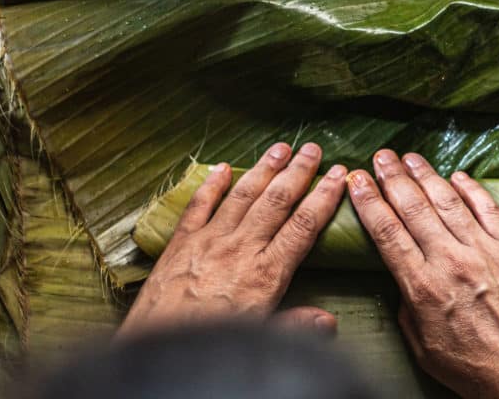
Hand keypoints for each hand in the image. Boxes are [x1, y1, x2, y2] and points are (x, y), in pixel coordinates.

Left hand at [118, 142, 347, 338]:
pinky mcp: (181, 244)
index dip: (324, 198)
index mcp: (267, 273)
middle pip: (276, 201)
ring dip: (263, 169)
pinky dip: (212, 185)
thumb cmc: (213, 345)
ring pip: (242, 196)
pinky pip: (199, 206)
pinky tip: (223, 167)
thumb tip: (328, 321)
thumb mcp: (262, 337)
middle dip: (297, 172)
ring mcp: (209, 242)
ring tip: (280, 148)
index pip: (303, 225)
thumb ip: (296, 324)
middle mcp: (241, 249)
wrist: (160, 351)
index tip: (338, 176)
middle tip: (313, 149)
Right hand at [347, 150, 498, 398]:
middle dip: (393, 178)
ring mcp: (484, 251)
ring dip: (426, 175)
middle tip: (380, 156)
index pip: (388, 232)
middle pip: (414, 208)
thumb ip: (407, 309)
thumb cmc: (476, 369)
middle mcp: (452, 262)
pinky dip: (471, 189)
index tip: (356, 180)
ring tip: (410, 158)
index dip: (369, 201)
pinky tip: (457, 176)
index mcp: (424, 287)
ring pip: (448, 202)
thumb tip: (403, 281)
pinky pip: (488, 209)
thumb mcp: (424, 348)